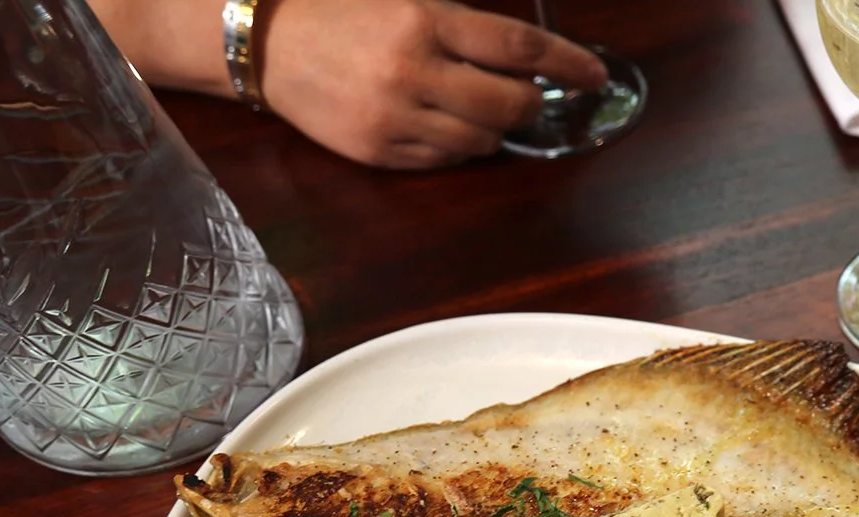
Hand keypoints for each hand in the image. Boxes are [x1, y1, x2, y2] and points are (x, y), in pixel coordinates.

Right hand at [261, 0, 608, 167]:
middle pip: (510, 105)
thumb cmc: (341, 11)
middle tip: (526, 94)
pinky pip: (445, 160)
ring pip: (482, 141)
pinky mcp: (379, 152)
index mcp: (425, 21)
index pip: (520, 48)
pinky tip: (437, 122)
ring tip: (469, 105)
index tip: (596, 76)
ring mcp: (396, 117)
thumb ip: (462, 24)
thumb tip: (526, 57)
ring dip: (491, 127)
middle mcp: (414, 71)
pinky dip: (456, 146)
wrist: (263, 42)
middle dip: (529, 103)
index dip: (568, 64)